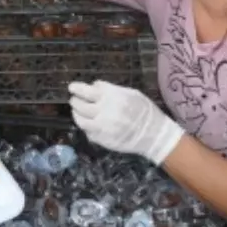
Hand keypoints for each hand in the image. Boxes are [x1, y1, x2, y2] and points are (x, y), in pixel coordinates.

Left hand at [68, 80, 184, 164]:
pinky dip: (86, 127)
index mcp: (111, 97)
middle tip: (74, 99)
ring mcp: (102, 127)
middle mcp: (104, 111)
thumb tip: (94, 86)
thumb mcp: (131, 93)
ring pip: (80, 120)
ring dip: (76, 114)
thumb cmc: (144, 110)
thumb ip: (111, 89)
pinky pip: (88, 133)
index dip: (77, 88)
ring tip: (77, 111)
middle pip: (80, 105)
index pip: (87, 91)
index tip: (72, 87)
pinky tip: (88, 123)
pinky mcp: (103, 140)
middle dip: (75, 100)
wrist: (154, 134)